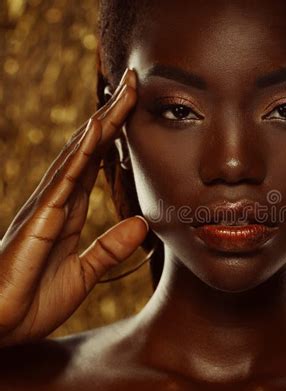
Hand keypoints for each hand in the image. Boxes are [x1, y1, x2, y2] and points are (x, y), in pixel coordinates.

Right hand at [0, 68, 148, 347]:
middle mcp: (57, 199)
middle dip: (113, 114)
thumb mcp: (84, 274)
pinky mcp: (38, 220)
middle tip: (133, 82)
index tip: (136, 108)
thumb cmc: (32, 301)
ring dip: (102, 122)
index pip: (97, 162)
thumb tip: (141, 223)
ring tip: (122, 92)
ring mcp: (46, 206)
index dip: (117, 135)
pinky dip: (81, 154)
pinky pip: (63, 180)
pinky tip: (96, 130)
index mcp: (69, 210)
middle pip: (89, 147)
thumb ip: (110, 248)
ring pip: (77, 154)